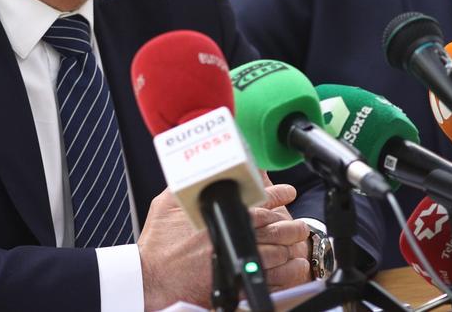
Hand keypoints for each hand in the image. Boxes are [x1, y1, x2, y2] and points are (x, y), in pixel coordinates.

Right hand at [138, 181, 310, 309]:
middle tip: (300, 223)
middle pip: (274, 227)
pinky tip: (292, 267)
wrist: (151, 276)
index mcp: (220, 213)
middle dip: (291, 224)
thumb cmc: (157, 242)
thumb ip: (187, 184)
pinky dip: (284, 272)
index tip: (288, 193)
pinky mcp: (233, 281)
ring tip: (299, 241)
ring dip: (290, 245)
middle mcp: (230, 235)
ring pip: (275, 251)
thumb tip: (199, 170)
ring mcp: (233, 259)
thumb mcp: (167, 202)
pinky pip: (268, 277)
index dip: (278, 195)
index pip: (258, 199)